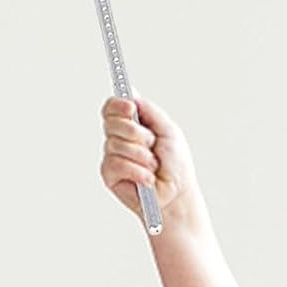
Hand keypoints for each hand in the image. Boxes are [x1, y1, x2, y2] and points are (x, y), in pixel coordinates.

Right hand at [98, 94, 198, 223]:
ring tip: (153, 166)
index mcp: (131, 125)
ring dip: (141, 156)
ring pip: (116, 145)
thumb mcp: (168, 130)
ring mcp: (112, 156)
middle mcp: (119, 138)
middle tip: (151, 144)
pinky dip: (137, 171)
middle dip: (135, 133)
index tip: (131, 108)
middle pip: (111, 123)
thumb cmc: (175, 165)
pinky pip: (116, 164)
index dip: (118, 105)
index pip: (112, 108)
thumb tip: (131, 92)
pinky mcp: (109, 174)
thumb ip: (148, 110)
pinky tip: (147, 178)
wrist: (177, 194)